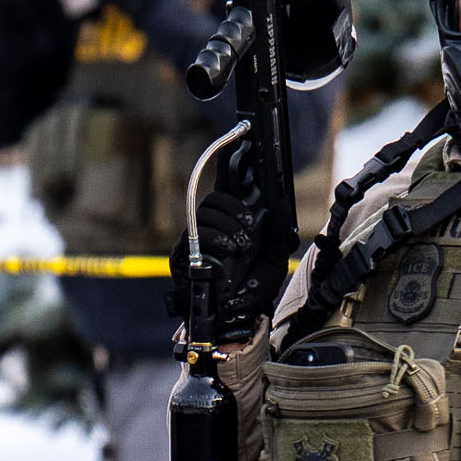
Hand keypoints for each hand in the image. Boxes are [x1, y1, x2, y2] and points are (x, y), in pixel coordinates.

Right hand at [171, 144, 276, 341]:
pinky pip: (198, 231)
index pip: (230, 188)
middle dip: (236, 209)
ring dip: (230, 226)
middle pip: (216, 196)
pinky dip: (218, 238)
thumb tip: (277, 201)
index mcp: (232, 225)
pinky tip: (229, 252)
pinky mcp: (181, 254)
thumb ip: (278, 228)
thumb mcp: (275, 257)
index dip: (234, 163)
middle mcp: (212, 229)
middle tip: (250, 231)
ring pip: (208, 211)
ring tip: (241, 248)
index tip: (245, 139)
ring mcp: (195, 240)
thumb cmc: (252, 292)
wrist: (233, 321)